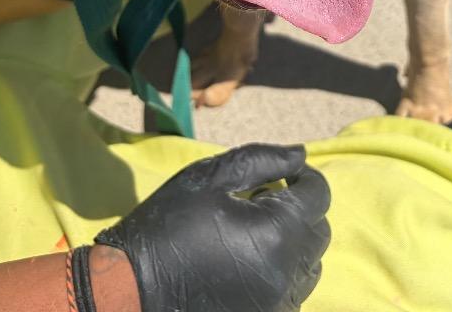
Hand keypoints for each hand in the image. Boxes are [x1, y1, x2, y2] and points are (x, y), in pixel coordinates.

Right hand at [96, 144, 330, 311]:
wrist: (132, 287)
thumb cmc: (170, 224)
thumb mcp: (212, 177)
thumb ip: (264, 159)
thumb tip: (301, 155)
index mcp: (275, 234)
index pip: (319, 196)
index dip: (305, 177)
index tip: (283, 174)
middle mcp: (285, 274)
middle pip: (319, 231)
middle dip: (300, 209)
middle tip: (263, 199)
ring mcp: (276, 304)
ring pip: (310, 264)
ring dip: (294, 241)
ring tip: (255, 231)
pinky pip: (293, 291)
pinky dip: (283, 270)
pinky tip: (249, 258)